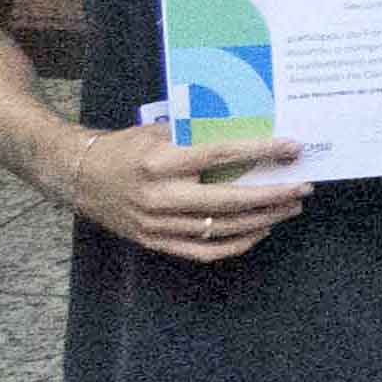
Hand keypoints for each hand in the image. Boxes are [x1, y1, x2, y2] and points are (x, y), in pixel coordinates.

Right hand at [43, 119, 304, 259]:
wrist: (78, 176)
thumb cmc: (125, 147)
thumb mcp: (160, 130)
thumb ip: (199, 133)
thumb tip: (251, 130)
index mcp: (162, 162)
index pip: (222, 155)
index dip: (261, 151)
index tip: (293, 148)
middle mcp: (160, 196)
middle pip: (228, 201)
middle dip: (272, 195)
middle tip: (303, 187)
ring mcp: (156, 224)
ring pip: (220, 229)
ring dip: (261, 220)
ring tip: (290, 207)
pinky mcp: (153, 242)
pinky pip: (202, 251)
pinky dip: (235, 245)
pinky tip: (259, 231)